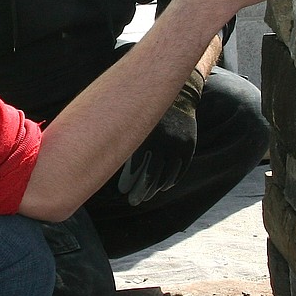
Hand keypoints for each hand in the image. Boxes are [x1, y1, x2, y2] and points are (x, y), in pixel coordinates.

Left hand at [115, 66, 203, 204]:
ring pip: (167, 175)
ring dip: (156, 188)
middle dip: (142, 190)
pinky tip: (163, 186)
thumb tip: (106, 159)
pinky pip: (180, 169)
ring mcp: (179, 145)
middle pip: (152, 175)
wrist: (178, 95)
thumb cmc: (146, 109)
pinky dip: (171, 180)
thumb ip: (125, 139)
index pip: (138, 167)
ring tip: (146, 195)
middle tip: (134, 200)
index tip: (124, 191)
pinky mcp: (189, 146)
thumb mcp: (135, 122)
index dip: (131, 182)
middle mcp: (165, 142)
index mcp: (148, 136)